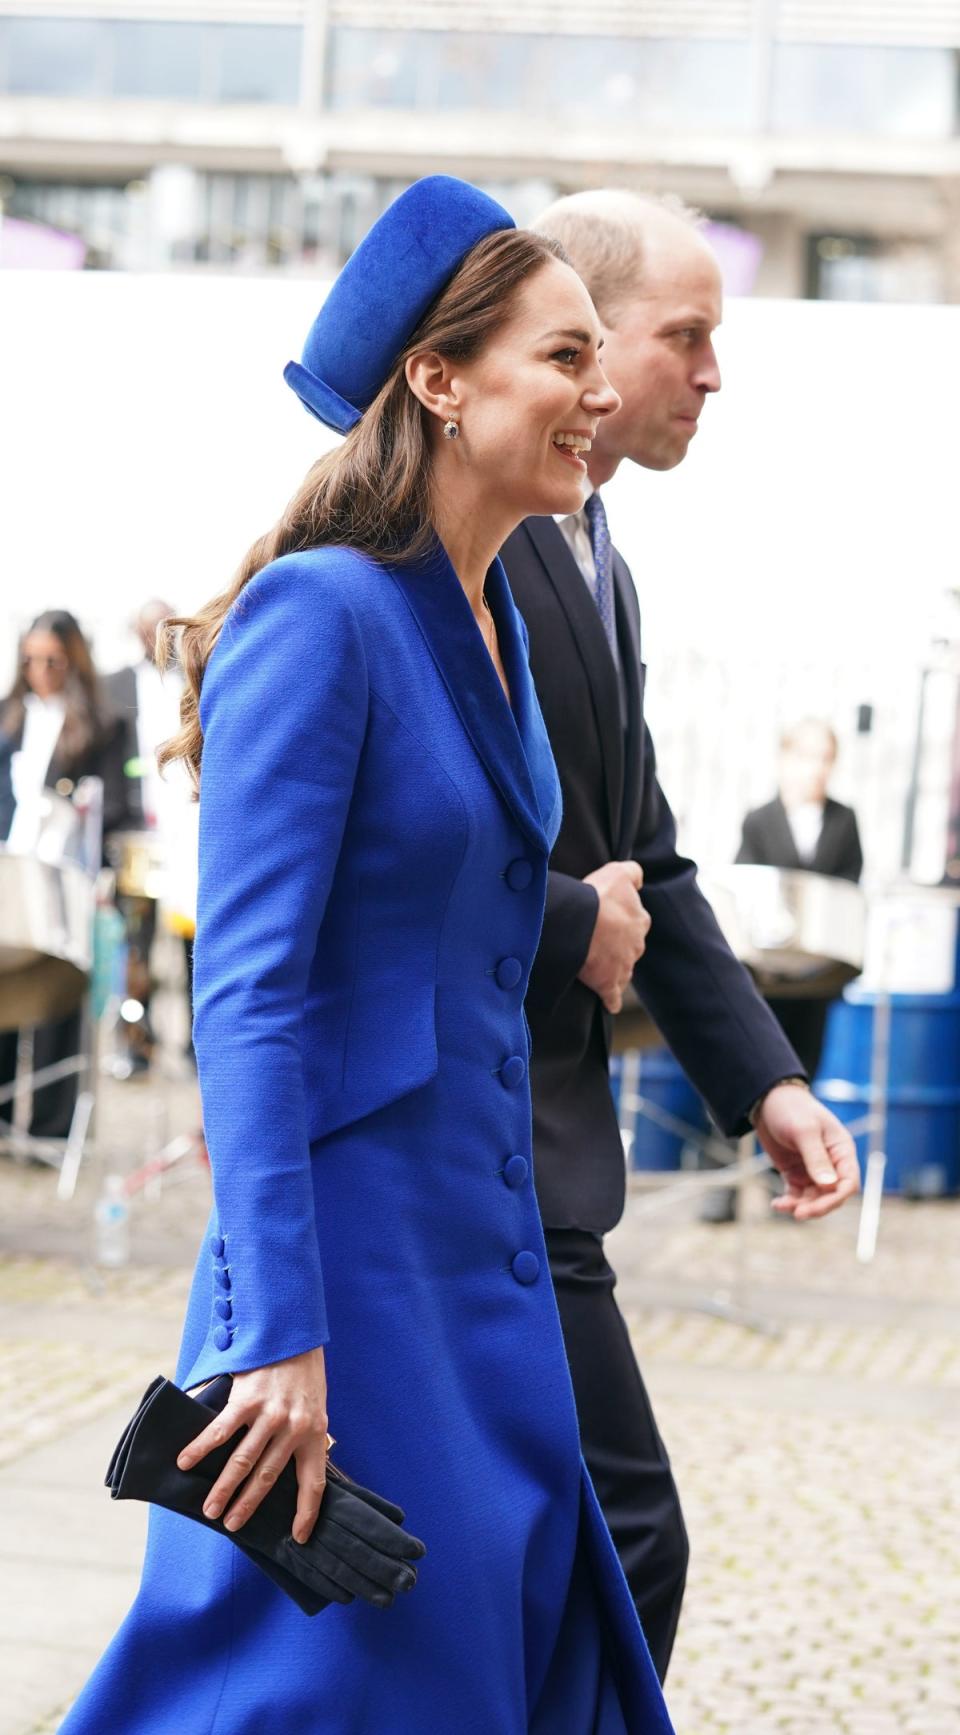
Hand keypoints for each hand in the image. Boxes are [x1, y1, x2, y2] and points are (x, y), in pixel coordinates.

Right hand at [177, 1346, 328, 1543]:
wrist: (292, 1334)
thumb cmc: (303, 1373)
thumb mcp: (314, 1407)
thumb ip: (302, 1436)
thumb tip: (287, 1467)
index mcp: (314, 1433)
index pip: (312, 1483)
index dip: (306, 1513)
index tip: (298, 1537)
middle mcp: (292, 1429)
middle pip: (267, 1478)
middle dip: (247, 1506)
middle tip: (231, 1525)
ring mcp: (269, 1415)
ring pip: (242, 1462)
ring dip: (223, 1488)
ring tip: (209, 1508)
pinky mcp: (247, 1400)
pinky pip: (220, 1431)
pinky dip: (200, 1448)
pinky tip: (185, 1462)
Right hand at [577, 860, 650, 1013]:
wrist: (582, 922)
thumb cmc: (599, 896)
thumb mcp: (618, 872)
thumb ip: (633, 872)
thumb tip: (639, 879)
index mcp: (640, 920)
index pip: (636, 921)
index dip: (622, 920)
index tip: (608, 918)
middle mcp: (637, 945)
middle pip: (630, 947)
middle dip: (618, 946)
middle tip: (599, 940)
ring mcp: (624, 966)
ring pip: (623, 970)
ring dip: (614, 969)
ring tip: (597, 966)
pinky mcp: (609, 983)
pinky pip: (613, 997)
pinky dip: (611, 1000)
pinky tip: (610, 1003)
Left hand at [754, 1085, 859, 1220]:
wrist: (767, 1100)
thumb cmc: (791, 1108)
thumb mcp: (804, 1131)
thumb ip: (816, 1157)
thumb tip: (829, 1184)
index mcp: (841, 1151)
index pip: (849, 1182)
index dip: (836, 1198)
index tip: (817, 1207)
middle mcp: (831, 1164)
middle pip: (832, 1195)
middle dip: (817, 1207)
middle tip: (798, 1213)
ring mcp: (813, 1170)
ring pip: (814, 1199)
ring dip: (801, 1206)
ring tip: (783, 1206)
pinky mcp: (796, 1173)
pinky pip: (797, 1195)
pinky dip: (789, 1202)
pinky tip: (777, 1204)